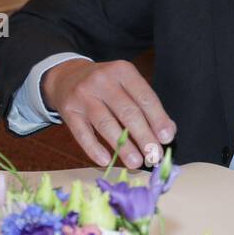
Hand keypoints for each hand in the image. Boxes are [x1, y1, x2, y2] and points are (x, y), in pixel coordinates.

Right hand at [40, 59, 176, 170]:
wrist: (67, 77)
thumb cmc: (106, 86)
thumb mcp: (126, 85)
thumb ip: (146, 106)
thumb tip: (167, 132)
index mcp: (122, 71)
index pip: (144, 97)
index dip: (157, 119)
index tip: (166, 138)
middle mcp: (102, 80)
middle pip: (127, 112)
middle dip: (144, 136)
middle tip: (154, 156)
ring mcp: (83, 95)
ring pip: (106, 124)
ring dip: (123, 147)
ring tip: (136, 163)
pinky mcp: (68, 111)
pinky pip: (82, 134)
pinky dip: (94, 149)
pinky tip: (106, 161)